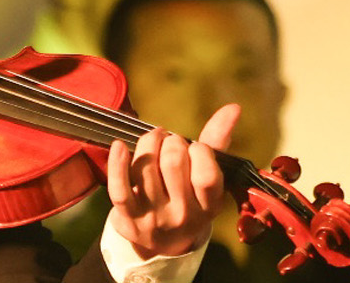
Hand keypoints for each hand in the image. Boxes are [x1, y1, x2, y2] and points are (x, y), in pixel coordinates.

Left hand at [106, 103, 238, 257]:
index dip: (199, 151)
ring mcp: (153, 218)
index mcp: (209, 205)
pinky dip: (117, 163)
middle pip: (173, 164)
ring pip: (145, 168)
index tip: (194, 147)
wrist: (161, 242)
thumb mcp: (207, 179)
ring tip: (152, 140)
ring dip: (147, 144)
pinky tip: (119, 145)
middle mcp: (183, 215)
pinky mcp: (128, 219)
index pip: (207, 175)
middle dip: (171, 142)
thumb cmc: (187, 199)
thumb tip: (232, 108)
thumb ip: (217, 143)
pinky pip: (119, 188)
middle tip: (170, 143)